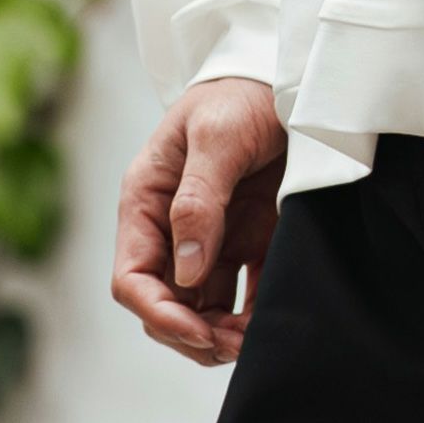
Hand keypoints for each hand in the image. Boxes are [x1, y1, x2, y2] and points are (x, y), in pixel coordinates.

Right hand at [112, 78, 285, 365]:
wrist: (289, 76)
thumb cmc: (241, 95)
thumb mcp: (217, 137)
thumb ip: (198, 199)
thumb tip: (186, 271)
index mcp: (146, 202)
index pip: (133, 279)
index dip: (160, 315)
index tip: (201, 334)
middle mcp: (173, 229)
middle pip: (166, 306)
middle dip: (195, 335)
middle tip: (241, 346)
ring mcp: (211, 241)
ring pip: (204, 312)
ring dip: (227, 336)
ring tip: (262, 340)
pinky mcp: (250, 245)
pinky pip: (246, 297)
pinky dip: (256, 319)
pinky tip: (278, 321)